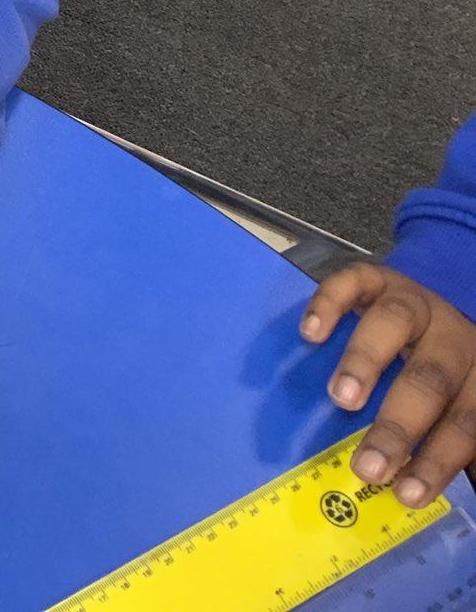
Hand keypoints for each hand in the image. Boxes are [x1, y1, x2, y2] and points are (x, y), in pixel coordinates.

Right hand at [302, 262, 475, 505]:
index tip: (405, 494)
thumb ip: (446, 446)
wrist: (436, 320)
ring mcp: (418, 303)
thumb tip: (411, 495)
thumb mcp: (458, 418)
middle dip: (398, 425)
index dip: (437, 459)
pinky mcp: (380, 279)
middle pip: (430, 379)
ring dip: (366, 361)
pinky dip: (331, 304)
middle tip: (367, 464)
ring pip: (396, 322)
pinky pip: (355, 280)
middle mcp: (455, 338)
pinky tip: (312, 333)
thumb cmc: (444, 386)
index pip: (465, 423)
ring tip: (339, 398)